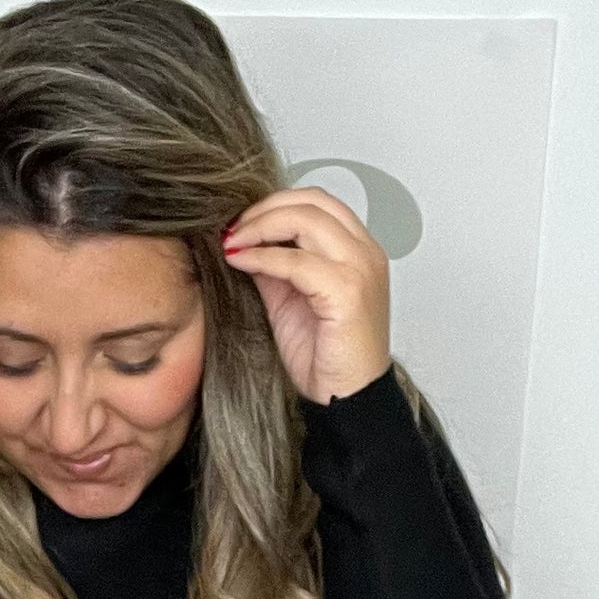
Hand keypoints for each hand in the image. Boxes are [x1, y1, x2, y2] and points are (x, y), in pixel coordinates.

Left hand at [221, 186, 390, 405]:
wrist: (345, 398)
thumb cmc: (324, 357)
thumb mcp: (290, 299)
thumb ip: (274, 265)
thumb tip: (243, 240)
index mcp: (358, 249)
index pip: (317, 201)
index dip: (275, 203)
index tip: (241, 221)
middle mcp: (365, 252)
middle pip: (312, 201)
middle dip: (264, 209)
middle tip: (232, 228)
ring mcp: (360, 269)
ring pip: (306, 219)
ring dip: (260, 226)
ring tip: (232, 242)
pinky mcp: (347, 292)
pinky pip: (296, 261)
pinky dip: (262, 256)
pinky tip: (240, 262)